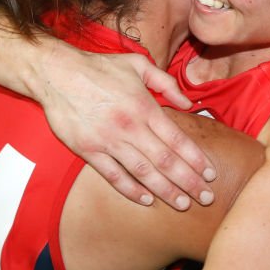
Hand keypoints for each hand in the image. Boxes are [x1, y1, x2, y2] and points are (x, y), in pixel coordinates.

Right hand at [34, 44, 216, 209]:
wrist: (57, 73)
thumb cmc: (99, 67)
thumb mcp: (138, 64)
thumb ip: (166, 83)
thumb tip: (189, 101)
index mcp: (144, 106)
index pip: (177, 139)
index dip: (197, 159)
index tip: (211, 174)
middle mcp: (130, 126)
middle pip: (166, 161)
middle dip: (189, 181)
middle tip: (206, 198)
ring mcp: (109, 140)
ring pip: (143, 172)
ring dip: (166, 191)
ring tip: (183, 204)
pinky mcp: (88, 150)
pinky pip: (113, 175)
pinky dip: (131, 190)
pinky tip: (147, 200)